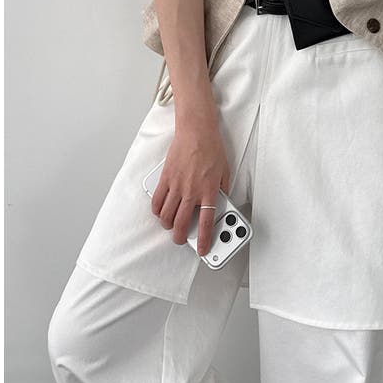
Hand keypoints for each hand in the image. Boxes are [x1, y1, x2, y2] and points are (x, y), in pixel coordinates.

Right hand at [150, 117, 230, 256]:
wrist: (197, 132)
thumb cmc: (212, 149)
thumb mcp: (225, 172)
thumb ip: (222, 190)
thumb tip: (221, 202)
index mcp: (209, 191)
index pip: (207, 223)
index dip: (204, 240)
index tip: (203, 250)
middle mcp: (192, 191)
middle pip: (182, 223)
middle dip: (180, 237)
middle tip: (181, 239)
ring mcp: (177, 185)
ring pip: (166, 215)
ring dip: (168, 225)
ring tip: (171, 226)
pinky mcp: (165, 178)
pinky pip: (157, 201)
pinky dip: (157, 210)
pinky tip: (161, 212)